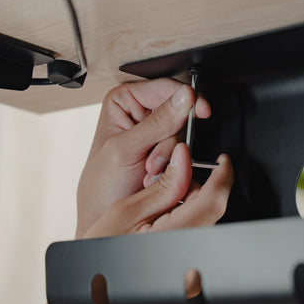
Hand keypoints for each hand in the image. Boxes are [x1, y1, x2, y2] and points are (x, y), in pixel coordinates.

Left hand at [76, 79, 210, 237]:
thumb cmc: (102, 183)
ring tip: (149, 172)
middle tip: (152, 161)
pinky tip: (157, 176)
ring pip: (183, 137)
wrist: (105, 215)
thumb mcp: (125, 149)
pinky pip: (184, 154)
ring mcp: (155, 135)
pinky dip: (176, 168)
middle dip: (169, 142)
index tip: (201, 110)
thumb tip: (185, 97)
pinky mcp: (166, 154)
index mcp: (124, 101)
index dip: (186, 98)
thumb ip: (157, 123)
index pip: (165, 87)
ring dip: (171, 159)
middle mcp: (141, 114)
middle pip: (178, 115)